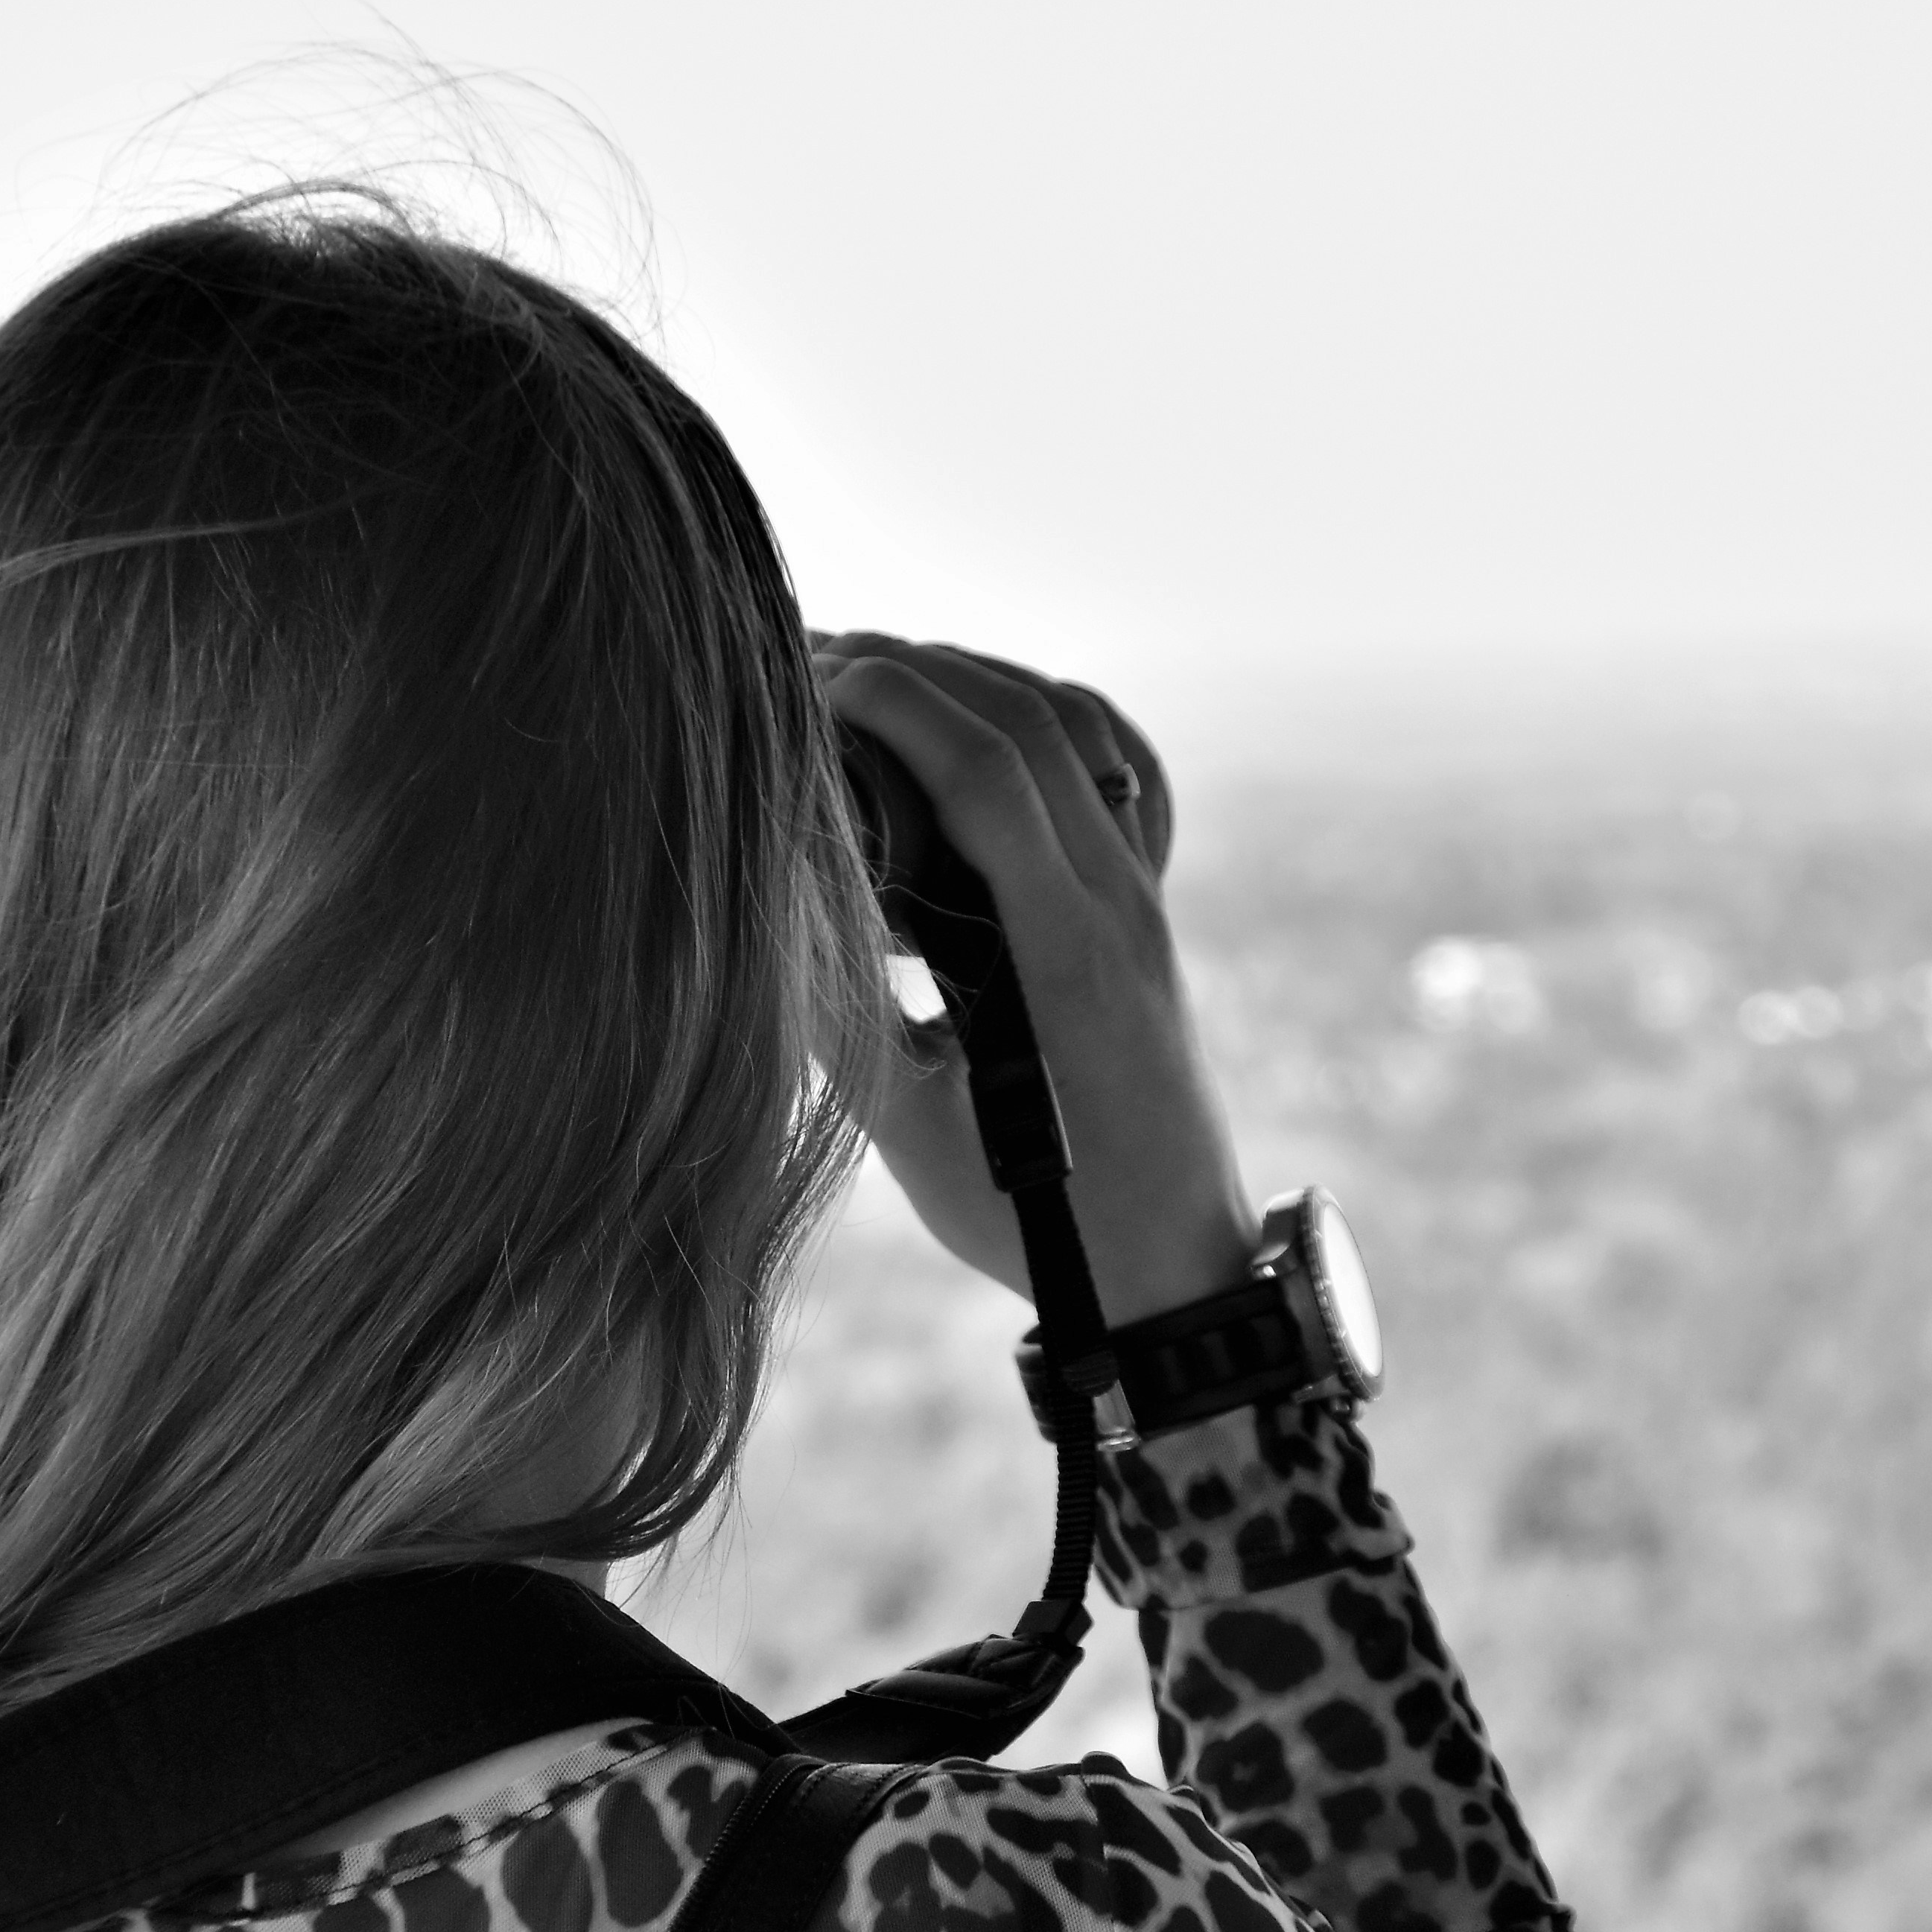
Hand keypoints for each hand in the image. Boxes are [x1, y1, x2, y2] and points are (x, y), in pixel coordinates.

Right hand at [814, 633, 1258, 1326]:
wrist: (1176, 1274)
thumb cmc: (1042, 1224)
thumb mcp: (913, 1130)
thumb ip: (835, 1014)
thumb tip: (755, 905)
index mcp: (1065, 951)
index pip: (987, 766)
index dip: (892, 697)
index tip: (802, 674)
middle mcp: (1121, 904)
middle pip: (1028, 719)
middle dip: (917, 666)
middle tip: (812, 657)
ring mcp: (1147, 903)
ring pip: (1075, 732)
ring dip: (974, 680)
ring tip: (876, 674)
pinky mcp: (1150, 914)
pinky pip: (1114, 774)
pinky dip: (1042, 722)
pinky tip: (978, 729)